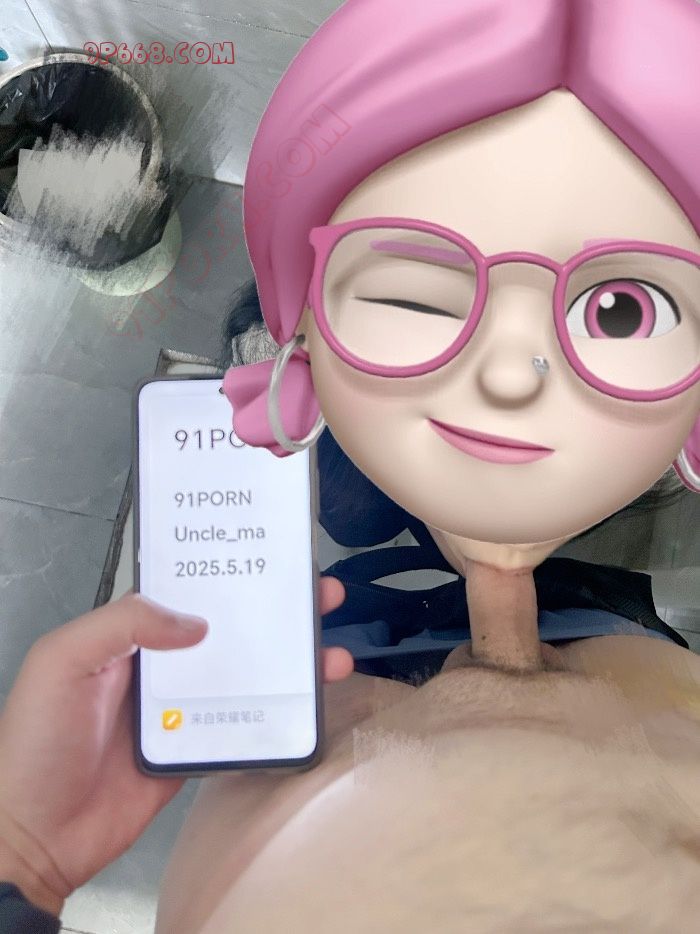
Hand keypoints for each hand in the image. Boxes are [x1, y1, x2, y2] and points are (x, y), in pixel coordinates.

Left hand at [0, 581, 351, 916]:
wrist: (36, 833)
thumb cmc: (40, 738)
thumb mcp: (63, 660)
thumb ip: (124, 624)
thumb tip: (198, 623)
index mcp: (128, 635)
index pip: (187, 591)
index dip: (229, 573)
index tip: (272, 557)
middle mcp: (162, 664)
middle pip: (228, 629)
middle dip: (276, 610)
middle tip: (322, 594)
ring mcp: (183, 709)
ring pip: (245, 674)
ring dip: (289, 661)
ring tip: (332, 652)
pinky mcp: (196, 750)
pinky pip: (242, 723)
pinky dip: (278, 712)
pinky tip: (311, 702)